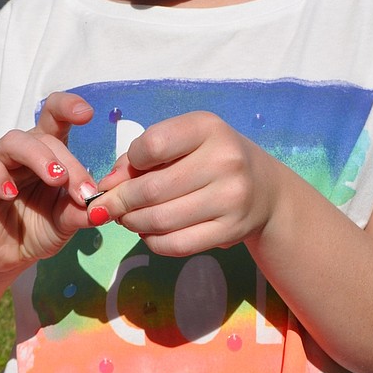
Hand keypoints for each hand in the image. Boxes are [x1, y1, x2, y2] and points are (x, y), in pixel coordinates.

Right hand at [0, 95, 95, 277]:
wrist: (8, 257)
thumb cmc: (38, 230)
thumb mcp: (66, 223)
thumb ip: (81, 212)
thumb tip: (104, 206)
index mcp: (48, 153)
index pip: (54, 117)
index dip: (68, 107)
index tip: (87, 114)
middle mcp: (22, 153)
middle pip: (43, 137)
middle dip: (66, 161)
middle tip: (83, 190)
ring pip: (13, 142)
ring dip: (38, 157)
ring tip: (55, 179)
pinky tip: (11, 193)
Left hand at [88, 111, 277, 255]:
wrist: (265, 189)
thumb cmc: (211, 159)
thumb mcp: (182, 142)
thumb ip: (140, 157)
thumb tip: (107, 187)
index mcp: (207, 128)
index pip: (152, 146)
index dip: (130, 163)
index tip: (125, 174)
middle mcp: (224, 160)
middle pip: (151, 189)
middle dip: (119, 202)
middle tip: (108, 207)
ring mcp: (231, 198)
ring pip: (160, 220)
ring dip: (132, 223)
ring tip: (127, 218)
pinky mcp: (231, 230)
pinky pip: (176, 244)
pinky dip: (152, 241)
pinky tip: (149, 232)